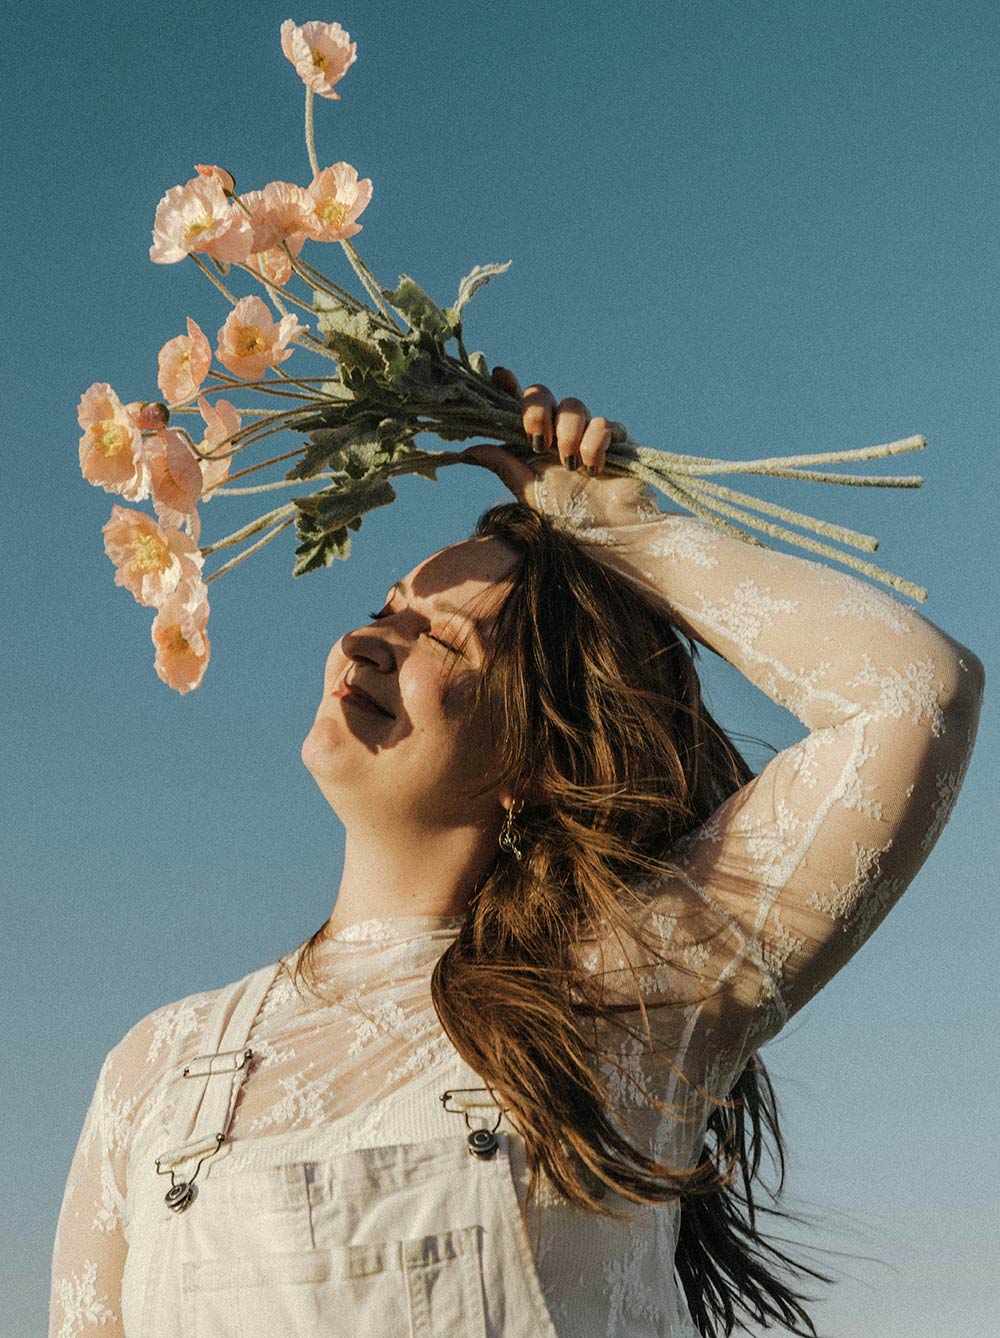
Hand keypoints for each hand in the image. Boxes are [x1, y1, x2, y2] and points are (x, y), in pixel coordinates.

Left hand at [461, 367, 650, 525]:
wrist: (606, 538)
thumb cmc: (569, 519)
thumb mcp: (529, 491)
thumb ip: (504, 466)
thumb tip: (466, 451)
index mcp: (536, 440)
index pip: (519, 404)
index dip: (508, 386)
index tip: (499, 376)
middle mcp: (559, 431)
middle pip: (543, 394)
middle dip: (536, 411)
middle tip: (538, 442)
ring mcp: (588, 433)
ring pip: (573, 405)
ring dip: (567, 434)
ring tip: (570, 466)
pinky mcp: (617, 440)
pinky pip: (603, 424)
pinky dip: (594, 444)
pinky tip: (592, 469)